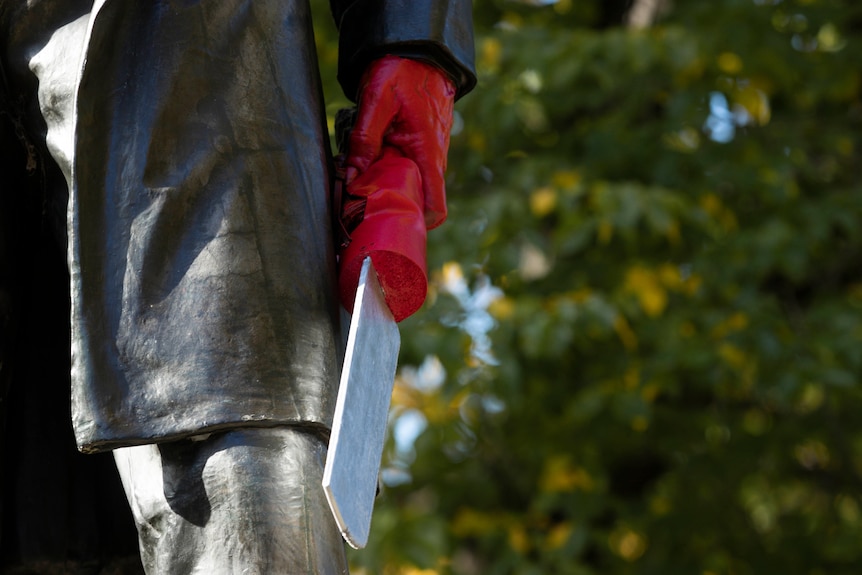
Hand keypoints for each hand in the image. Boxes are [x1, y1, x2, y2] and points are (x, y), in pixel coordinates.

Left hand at [345, 55, 455, 229]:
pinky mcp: (422, 145)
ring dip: (390, 184)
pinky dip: (391, 169)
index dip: (418, 223)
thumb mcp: (376, 100)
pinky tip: (370, 159)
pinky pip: (409, 167)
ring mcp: (431, 151)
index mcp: (428, 152)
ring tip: (362, 177)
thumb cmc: (402, 70)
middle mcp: (435, 157)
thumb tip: (352, 177)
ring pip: (412, 183)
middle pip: (419, 199)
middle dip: (394, 203)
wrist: (419, 49)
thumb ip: (364, 139)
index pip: (436, 205)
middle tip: (363, 201)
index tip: (393, 224)